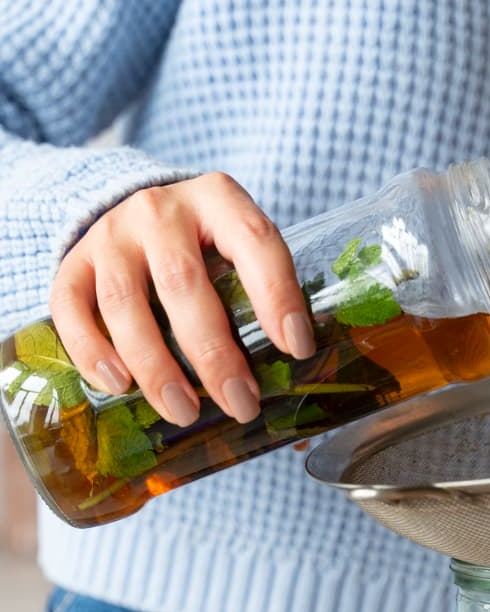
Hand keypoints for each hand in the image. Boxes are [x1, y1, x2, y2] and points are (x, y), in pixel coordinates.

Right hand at [49, 173, 314, 426]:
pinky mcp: (73, 261)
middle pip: (184, 284)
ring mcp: (111, 233)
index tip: (296, 348)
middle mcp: (159, 209)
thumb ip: (263, 305)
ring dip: (156, 367)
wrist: (135, 216)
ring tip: (184, 412)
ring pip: (124, 302)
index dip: (277, 295)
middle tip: (240, 405)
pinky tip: (120, 386)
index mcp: (219, 199)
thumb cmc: (205, 250)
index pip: (254, 242)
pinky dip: (92, 351)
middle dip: (214, 354)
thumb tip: (292, 407)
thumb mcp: (239, 254)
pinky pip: (71, 308)